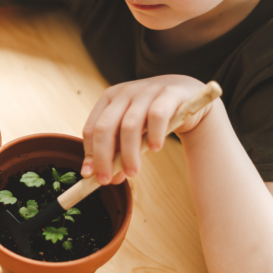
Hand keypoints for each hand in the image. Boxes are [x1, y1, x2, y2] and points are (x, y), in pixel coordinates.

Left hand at [81, 75, 213, 185]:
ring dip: (129, 153)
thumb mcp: (131, 131)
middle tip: (107, 180)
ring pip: (129, 125)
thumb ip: (119, 151)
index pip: (91, 128)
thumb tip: (110, 179)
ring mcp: (146, 91)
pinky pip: (157, 116)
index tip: (90, 175)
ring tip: (132, 172)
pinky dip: (154, 134)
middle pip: (105, 128)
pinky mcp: (169, 94)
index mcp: (108, 99)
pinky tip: (155, 148)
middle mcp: (124, 93)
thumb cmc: (151, 116)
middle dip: (103, 157)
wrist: (183, 93)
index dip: (89, 153)